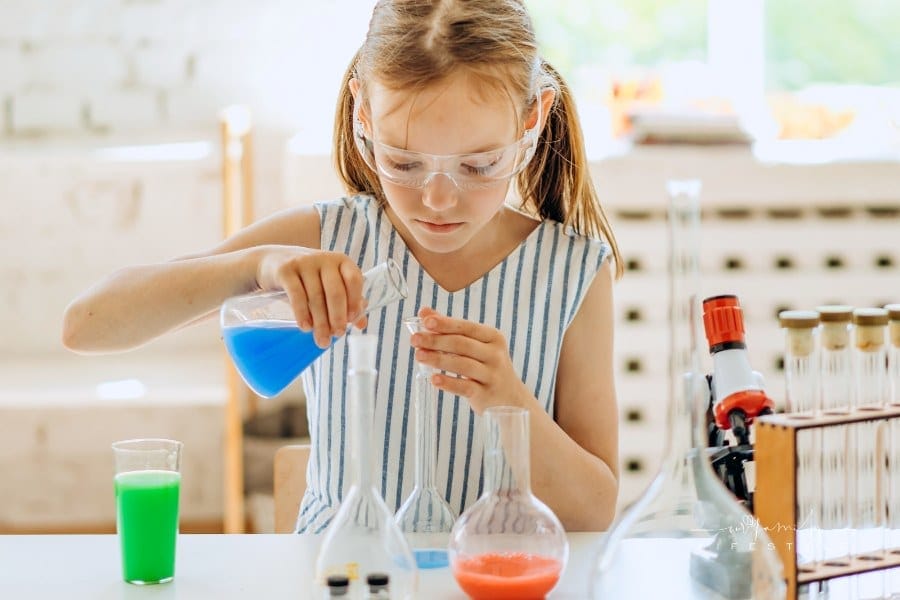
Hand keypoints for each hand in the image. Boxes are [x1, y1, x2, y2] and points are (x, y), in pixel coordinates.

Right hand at [257, 247, 366, 347]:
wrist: (275, 262)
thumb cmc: (310, 278)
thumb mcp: (329, 285)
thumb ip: (347, 302)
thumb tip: (362, 324)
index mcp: (341, 262)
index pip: (354, 279)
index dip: (355, 301)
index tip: (352, 320)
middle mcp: (325, 259)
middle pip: (335, 291)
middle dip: (337, 316)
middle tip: (337, 335)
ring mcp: (304, 263)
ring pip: (316, 297)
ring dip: (320, 322)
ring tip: (322, 340)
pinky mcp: (286, 270)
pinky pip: (296, 295)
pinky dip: (302, 314)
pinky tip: (305, 327)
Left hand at [409, 307, 533, 413]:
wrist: (511, 398)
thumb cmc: (486, 366)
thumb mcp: (475, 345)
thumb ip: (450, 328)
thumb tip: (424, 312)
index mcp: (493, 338)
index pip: (467, 327)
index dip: (446, 324)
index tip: (425, 321)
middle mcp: (495, 355)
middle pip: (462, 344)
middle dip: (436, 340)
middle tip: (415, 339)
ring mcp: (492, 375)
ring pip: (463, 364)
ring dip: (438, 359)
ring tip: (418, 355)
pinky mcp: (486, 395)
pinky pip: (465, 387)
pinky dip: (448, 383)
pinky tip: (433, 379)